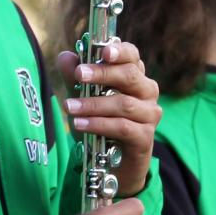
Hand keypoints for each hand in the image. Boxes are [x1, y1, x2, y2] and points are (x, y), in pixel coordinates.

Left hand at [60, 40, 161, 197]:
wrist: (112, 164)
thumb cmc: (100, 123)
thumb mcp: (83, 97)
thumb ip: (75, 77)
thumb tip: (66, 57)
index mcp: (134, 76)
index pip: (132, 55)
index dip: (120, 50)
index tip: (103, 51)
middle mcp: (147, 91)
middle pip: (129, 76)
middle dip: (102, 74)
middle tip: (79, 75)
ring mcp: (149, 114)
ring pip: (124, 104)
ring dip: (94, 104)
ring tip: (70, 107)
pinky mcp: (145, 137)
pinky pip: (123, 127)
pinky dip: (99, 125)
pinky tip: (79, 125)